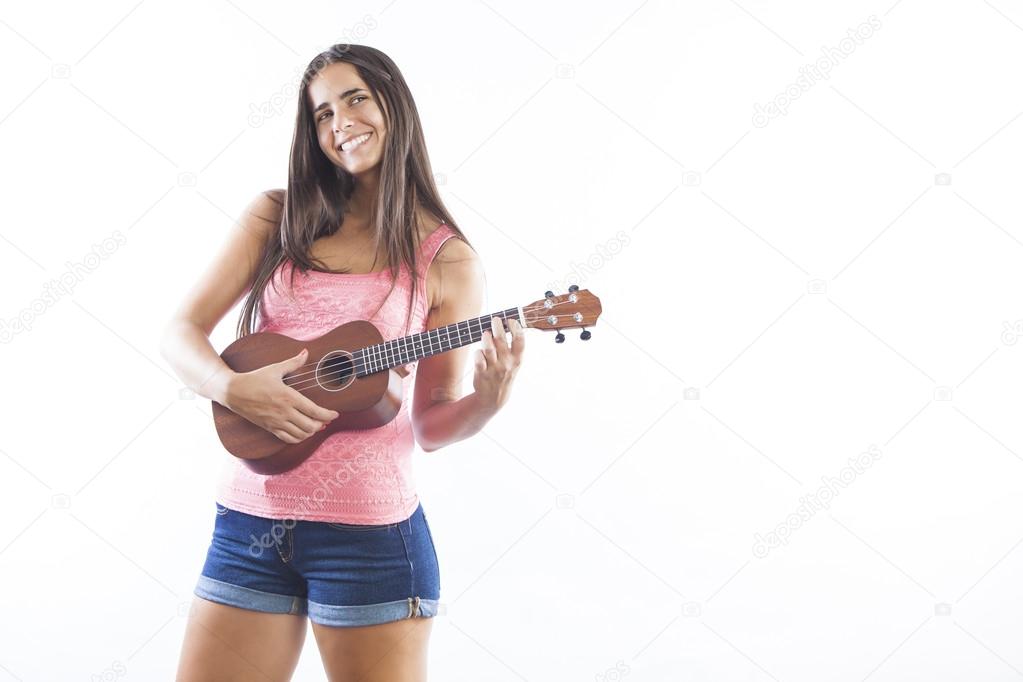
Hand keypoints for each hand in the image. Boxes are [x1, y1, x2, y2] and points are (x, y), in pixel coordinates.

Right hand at [224, 348, 340, 443]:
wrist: (233, 392)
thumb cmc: (254, 379)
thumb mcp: (274, 368)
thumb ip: (293, 362)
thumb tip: (305, 352)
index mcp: (288, 397)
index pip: (314, 411)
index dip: (328, 415)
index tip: (335, 414)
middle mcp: (284, 412)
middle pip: (310, 426)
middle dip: (322, 424)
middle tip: (325, 419)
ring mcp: (276, 422)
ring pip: (300, 434)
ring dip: (311, 432)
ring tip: (316, 425)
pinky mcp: (269, 428)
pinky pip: (288, 439)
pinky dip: (298, 438)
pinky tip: (302, 432)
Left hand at [473, 316, 524, 412]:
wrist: (495, 398)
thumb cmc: (504, 374)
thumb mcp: (513, 363)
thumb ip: (511, 347)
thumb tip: (504, 325)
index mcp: (517, 360)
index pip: (520, 341)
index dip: (516, 328)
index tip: (511, 320)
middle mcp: (506, 363)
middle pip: (501, 341)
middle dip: (498, 327)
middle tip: (495, 319)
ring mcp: (494, 368)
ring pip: (488, 348)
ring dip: (486, 338)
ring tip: (486, 333)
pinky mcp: (482, 373)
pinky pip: (478, 358)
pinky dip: (478, 352)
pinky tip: (479, 351)